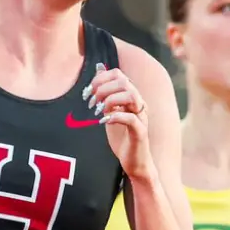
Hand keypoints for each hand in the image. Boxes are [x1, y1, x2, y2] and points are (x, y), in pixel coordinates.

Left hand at [85, 64, 152, 178]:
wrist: (134, 162)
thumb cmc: (121, 137)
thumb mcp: (109, 111)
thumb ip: (105, 92)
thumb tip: (99, 67)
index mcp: (131, 96)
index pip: (118, 74)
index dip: (100, 78)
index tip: (88, 91)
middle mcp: (138, 103)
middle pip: (124, 82)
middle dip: (103, 88)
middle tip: (91, 102)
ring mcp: (141, 117)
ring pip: (131, 95)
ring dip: (110, 100)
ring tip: (98, 111)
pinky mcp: (140, 132)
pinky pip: (131, 118)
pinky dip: (115, 117)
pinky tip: (104, 121)